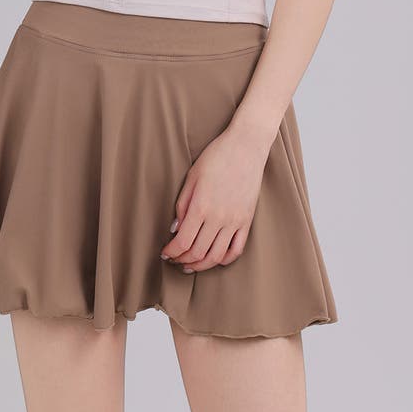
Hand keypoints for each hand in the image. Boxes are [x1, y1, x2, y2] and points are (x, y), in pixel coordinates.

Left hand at [160, 128, 269, 272]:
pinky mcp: (247, 220)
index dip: (172, 252)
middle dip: (182, 260)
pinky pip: (236, 249)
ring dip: (201, 265)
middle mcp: (219, 218)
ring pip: (216, 256)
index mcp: (201, 206)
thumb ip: (182, 205)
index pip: (183, 241)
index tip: (165, 253)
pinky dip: (224, 259)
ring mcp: (235, 221)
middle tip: (174, 260)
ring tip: (190, 264)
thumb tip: (175, 229)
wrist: (246, 146)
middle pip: (198, 252)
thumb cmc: (216, 157)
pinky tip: (214, 258)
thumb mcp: (192, 177)